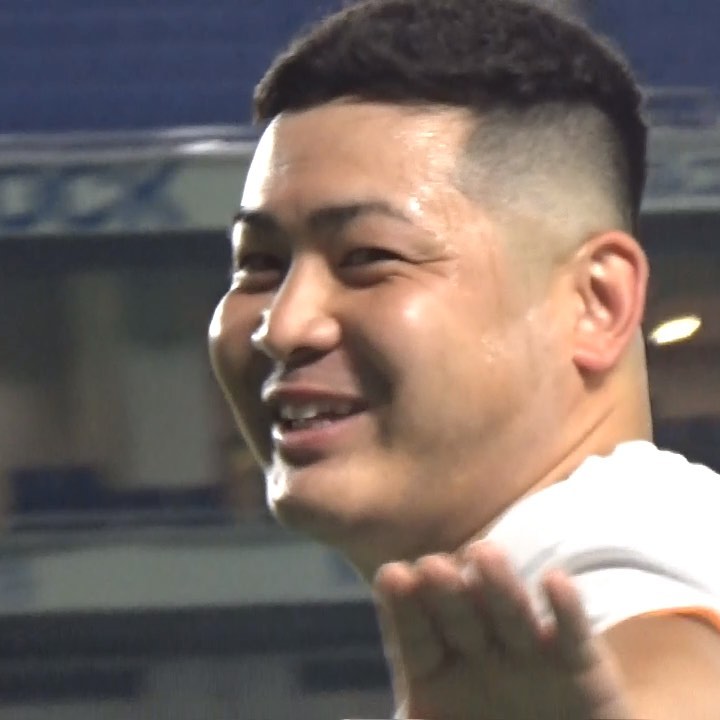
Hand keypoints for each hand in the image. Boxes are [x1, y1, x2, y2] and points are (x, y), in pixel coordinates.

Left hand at [373, 542, 633, 719]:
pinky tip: (556, 581)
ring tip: (483, 554)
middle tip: (432, 563)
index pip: (415, 637)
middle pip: (458, 617)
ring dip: (498, 586)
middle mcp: (478, 655)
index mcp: (436, 673)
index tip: (392, 575)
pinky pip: (572, 636)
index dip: (403, 608)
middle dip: (445, 591)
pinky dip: (566, 611)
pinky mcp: (578, 664)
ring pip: (509, 615)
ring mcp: (526, 655)